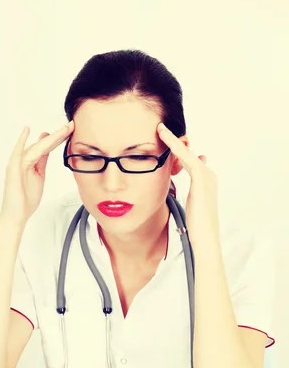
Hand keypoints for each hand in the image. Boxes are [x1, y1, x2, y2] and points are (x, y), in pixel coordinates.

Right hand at [0, 120, 74, 226]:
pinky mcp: (13, 169)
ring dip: (50, 138)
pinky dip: (21, 142)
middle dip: (57, 135)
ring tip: (63, 130)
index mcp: (32, 163)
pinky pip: (18, 154)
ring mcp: (18, 164)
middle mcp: (24, 160)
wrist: (16, 215)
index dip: (58, 138)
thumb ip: (42, 162)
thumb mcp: (39, 177)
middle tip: (70, 125)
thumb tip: (47, 150)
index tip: (69, 130)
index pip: (47, 147)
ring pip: (37, 148)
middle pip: (43, 145)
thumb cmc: (26, 199)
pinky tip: (27, 131)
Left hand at [157, 122, 219, 248]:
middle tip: (160, 129)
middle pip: (188, 155)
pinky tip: (164, 137)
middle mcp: (208, 175)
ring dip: (172, 140)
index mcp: (205, 183)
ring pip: (186, 153)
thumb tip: (176, 194)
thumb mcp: (188, 208)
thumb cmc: (195, 228)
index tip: (167, 143)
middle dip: (175, 143)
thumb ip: (183, 198)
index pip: (190, 162)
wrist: (205, 238)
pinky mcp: (201, 178)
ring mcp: (206, 175)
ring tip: (160, 129)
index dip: (177, 152)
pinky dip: (175, 146)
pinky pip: (186, 156)